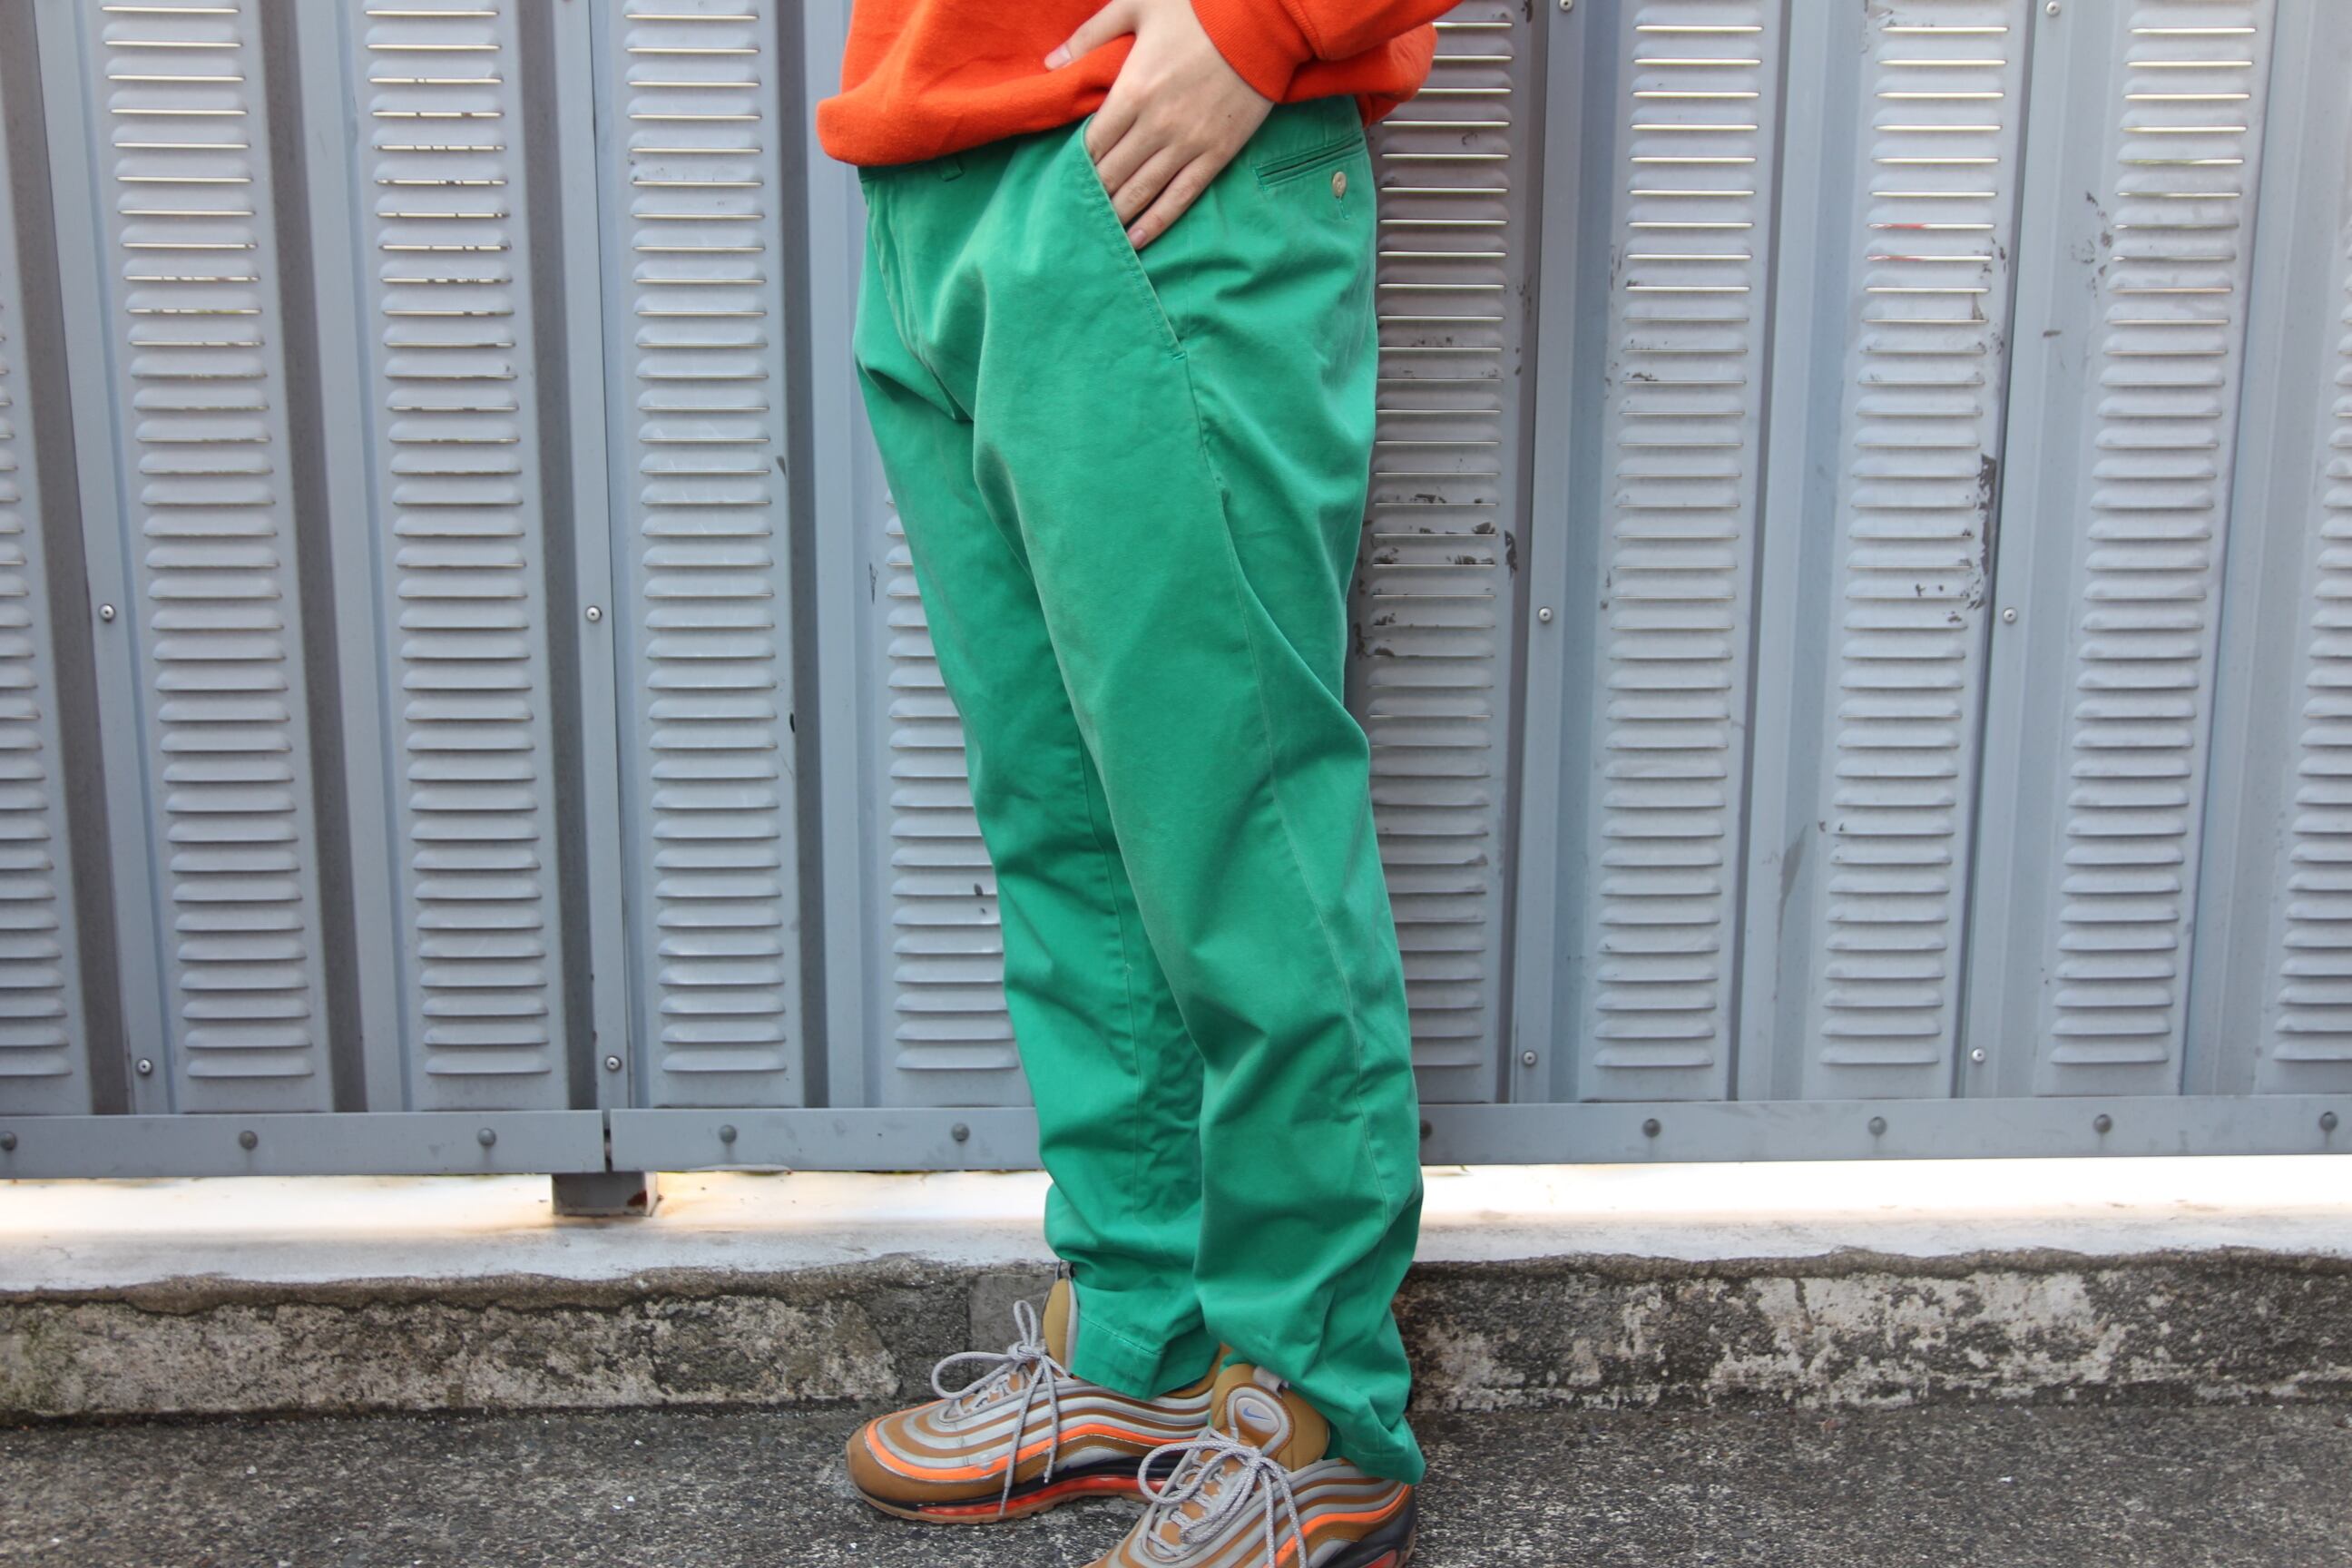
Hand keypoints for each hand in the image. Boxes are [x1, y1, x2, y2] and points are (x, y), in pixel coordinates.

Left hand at [1046, 0, 1274, 249]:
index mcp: (1132, 91)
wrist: (1263, 19)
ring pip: (1141, 192)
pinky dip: (1157, 221)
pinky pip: (1181, 196)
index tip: (1063, 179)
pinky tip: (1137, 239)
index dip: (1074, 166)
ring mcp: (1188, 144)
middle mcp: (1156, 126)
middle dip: (1090, 196)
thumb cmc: (1197, 7)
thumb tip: (1051, 63)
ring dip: (1117, 215)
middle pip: (1112, 173)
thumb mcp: (1136, 5)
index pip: (1092, 143)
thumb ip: (1090, 35)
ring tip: (1099, 234)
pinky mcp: (1217, 154)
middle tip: (1074, 215)